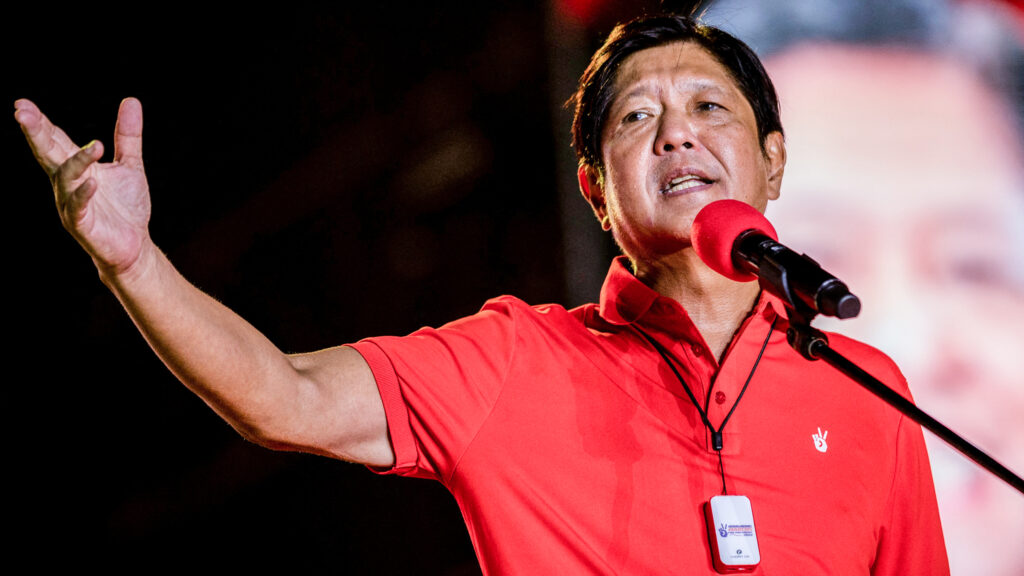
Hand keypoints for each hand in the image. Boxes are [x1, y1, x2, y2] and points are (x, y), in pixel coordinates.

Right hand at [15, 98, 151, 276]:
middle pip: (47, 154)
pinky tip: (92, 183)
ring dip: (77, 162)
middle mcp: (67, 183)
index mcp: (75, 167)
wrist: (135, 245)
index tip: (22, 104)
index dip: (39, 123)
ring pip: (66, 178)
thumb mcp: (129, 165)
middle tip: (22, 113)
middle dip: (35, 133)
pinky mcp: (82, 224)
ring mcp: (71, 204)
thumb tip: (131, 100)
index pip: (54, 140)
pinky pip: (78, 207)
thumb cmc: (126, 207)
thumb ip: (127, 135)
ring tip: (96, 146)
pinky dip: (83, 194)